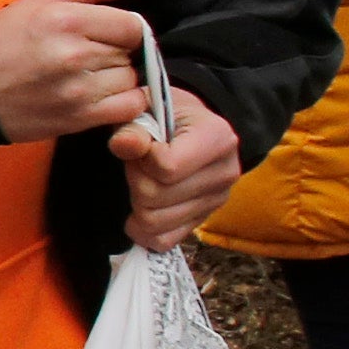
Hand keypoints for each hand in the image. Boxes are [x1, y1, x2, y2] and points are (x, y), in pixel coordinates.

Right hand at [0, 0, 153, 143]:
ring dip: (119, 78)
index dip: (125, 29)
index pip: (132, 25)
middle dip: (117, 52)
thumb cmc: (2, 40)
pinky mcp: (77, 119)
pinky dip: (126, 103)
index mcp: (66, 19)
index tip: (107, 34)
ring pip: (130, 80)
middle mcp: (75, 54)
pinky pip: (128, 109)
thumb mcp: (41, 0)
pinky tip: (104, 97)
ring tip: (91, 76)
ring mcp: (78, 90)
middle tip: (90, 55)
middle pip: (130, 52)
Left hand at [114, 96, 243, 252]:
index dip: (141, 159)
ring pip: (154, 222)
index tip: (141, 145)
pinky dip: (142, 230)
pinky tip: (139, 209)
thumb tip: (123, 144)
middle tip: (137, 164)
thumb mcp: (149, 107)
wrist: (191, 128)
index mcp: (218, 138)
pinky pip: (162, 241)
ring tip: (142, 180)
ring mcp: (216, 201)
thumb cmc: (168, 114)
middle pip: (156, 196)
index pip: (167, 167)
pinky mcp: (202, 221)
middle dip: (135, 180)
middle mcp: (225, 173)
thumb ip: (133, 125)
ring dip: (136, 203)